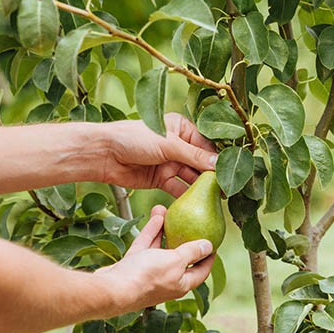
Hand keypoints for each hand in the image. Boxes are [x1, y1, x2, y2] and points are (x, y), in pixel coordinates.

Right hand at [98, 205, 214, 309]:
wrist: (112, 288)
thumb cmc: (147, 277)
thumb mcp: (176, 261)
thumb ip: (192, 252)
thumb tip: (209, 245)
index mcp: (182, 284)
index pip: (201, 271)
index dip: (209, 257)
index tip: (214, 242)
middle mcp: (167, 280)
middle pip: (180, 258)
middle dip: (185, 238)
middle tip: (192, 222)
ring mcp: (149, 273)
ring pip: (161, 248)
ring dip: (166, 230)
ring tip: (171, 211)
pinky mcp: (133, 266)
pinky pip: (146, 246)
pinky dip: (152, 232)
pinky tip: (158, 215)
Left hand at [100, 114, 216, 196]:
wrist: (104, 154)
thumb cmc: (134, 139)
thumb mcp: (168, 144)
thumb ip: (193, 156)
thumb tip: (219, 164)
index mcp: (181, 128)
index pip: (205, 145)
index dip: (217, 159)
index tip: (229, 173)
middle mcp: (177, 144)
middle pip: (200, 162)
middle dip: (211, 176)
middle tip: (227, 190)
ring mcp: (169, 162)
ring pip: (190, 177)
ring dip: (200, 188)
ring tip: (216, 200)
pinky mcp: (161, 178)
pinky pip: (177, 188)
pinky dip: (186, 196)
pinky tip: (197, 205)